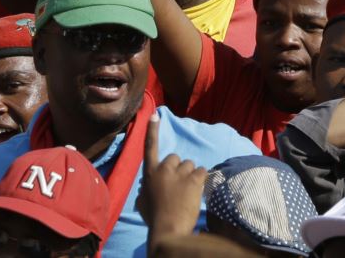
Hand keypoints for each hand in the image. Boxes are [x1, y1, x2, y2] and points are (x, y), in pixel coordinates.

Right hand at [136, 112, 206, 239]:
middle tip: (179, 186)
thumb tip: (145, 188)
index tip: (154, 115)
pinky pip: (202, 171)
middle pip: (176, 158)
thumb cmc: (154, 219)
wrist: (168, 230)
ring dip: (191, 175)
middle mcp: (164, 169)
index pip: (150, 147)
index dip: (152, 130)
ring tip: (188, 192)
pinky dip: (202, 180)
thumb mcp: (143, 202)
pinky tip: (197, 191)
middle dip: (179, 169)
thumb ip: (145, 190)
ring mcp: (179, 173)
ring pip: (190, 165)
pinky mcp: (194, 179)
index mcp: (149, 174)